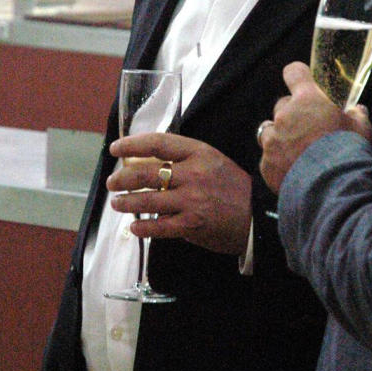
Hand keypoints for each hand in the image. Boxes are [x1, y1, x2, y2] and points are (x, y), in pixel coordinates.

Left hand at [108, 132, 252, 254]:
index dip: (131, 144)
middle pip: (145, 172)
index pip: (157, 143)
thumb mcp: (213, 161)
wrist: (259, 217)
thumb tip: (146, 161)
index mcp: (199, 152)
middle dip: (122, 178)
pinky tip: (135, 227)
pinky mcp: (193, 224)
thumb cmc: (233, 187)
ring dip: (126, 202)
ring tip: (117, 203)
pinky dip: (143, 227)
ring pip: (148, 200)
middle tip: (112, 182)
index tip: (115, 149)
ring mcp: (192, 200)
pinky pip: (159, 226)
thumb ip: (184, 159)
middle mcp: (194, 174)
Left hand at [258, 62, 370, 192]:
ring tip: (298, 151)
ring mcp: (273, 141)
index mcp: (308, 100)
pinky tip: (294, 171)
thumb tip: (356, 110)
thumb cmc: (351, 154)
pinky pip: (268, 159)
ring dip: (280, 137)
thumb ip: (356, 115)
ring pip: (270, 131)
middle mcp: (285, 116)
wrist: (334, 188)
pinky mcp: (267, 164)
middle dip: (293, 114)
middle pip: (282, 106)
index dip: (298, 75)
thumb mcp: (362, 129)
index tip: (300, 80)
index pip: (294, 73)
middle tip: (309, 129)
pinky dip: (278, 163)